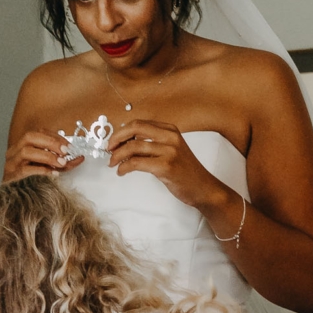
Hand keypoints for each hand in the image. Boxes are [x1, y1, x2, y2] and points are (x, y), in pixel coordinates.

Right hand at [3, 129, 81, 182]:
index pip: (37, 133)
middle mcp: (15, 152)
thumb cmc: (30, 182)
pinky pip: (25, 170)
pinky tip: (53, 174)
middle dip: (50, 142)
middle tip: (65, 151)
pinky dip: (42, 170)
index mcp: (22, 146)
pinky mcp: (12, 177)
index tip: (68, 145)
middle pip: (29, 137)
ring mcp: (12, 164)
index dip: (54, 137)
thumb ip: (61, 162)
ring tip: (61, 163)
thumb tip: (79, 158)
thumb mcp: (48, 168)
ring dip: (47, 156)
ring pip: (26, 152)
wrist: (13, 200)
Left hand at [108, 119, 228, 212]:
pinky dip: (124, 167)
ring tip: (113, 164)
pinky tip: (122, 172)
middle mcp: (170, 136)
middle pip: (134, 129)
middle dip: (116, 139)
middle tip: (109, 150)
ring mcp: (169, 151)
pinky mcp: (165, 166)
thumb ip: (153, 143)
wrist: (203, 188)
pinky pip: (136, 163)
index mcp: (170, 129)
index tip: (113, 142)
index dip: (122, 132)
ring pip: (133, 147)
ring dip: (118, 156)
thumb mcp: (171, 150)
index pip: (139, 123)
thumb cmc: (185, 172)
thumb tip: (126, 142)